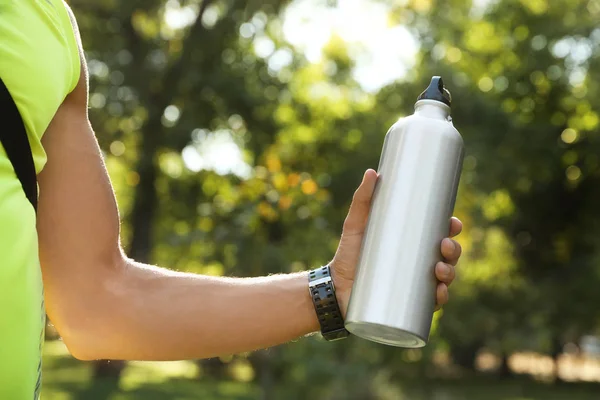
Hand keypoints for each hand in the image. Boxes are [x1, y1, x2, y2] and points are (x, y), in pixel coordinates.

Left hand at [330, 169, 462, 315]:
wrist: (335, 287)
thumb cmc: (348, 254)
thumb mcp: (356, 224)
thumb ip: (362, 199)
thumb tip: (372, 172)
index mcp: (411, 244)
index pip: (440, 234)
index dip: (452, 229)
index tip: (452, 223)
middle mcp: (418, 264)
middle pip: (447, 256)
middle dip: (454, 250)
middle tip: (443, 245)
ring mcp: (415, 284)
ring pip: (444, 278)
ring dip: (451, 273)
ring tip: (438, 269)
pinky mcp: (408, 304)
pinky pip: (432, 303)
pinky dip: (440, 299)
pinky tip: (439, 294)